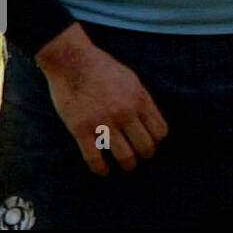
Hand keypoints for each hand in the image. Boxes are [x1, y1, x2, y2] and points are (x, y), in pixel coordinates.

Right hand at [36, 23, 168, 175]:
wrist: (72, 61)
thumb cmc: (102, 68)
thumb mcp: (131, 79)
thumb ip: (141, 99)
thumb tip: (150, 119)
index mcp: (140, 99)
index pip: (159, 131)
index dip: (156, 140)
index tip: (151, 142)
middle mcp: (125, 113)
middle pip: (145, 146)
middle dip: (145, 155)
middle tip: (140, 157)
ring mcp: (103, 122)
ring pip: (124, 156)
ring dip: (127, 165)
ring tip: (126, 165)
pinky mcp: (81, 130)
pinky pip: (94, 159)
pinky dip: (101, 169)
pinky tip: (104, 170)